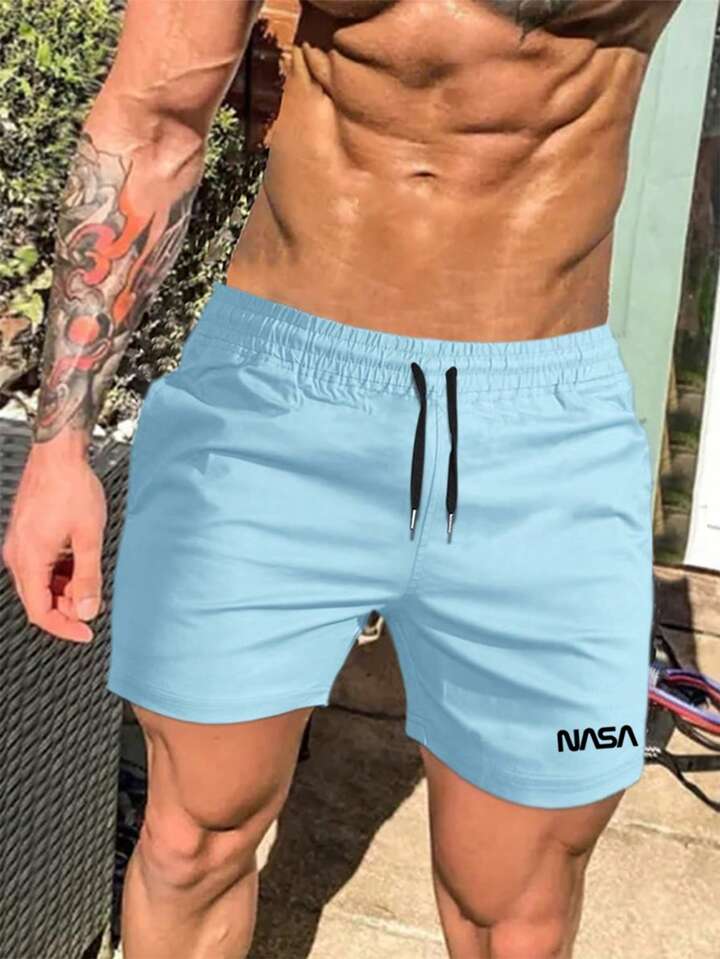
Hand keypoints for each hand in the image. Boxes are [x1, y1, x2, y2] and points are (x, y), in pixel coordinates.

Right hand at [2, 445, 106, 642]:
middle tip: (94, 599)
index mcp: (29, 560)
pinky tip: (78, 562)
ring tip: (89, 575)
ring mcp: (19, 545)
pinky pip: (40, 566)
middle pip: (38, 599)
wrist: (58, 455)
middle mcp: (17, 556)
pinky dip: (59, 572)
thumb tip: (88, 610)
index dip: (64, 628)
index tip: (86, 632)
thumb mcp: (89, 538)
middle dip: (67, 606)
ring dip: (65, 588)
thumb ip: (89, 577)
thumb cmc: (72, 488)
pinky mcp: (25, 537)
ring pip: (40, 583)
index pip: (40, 612)